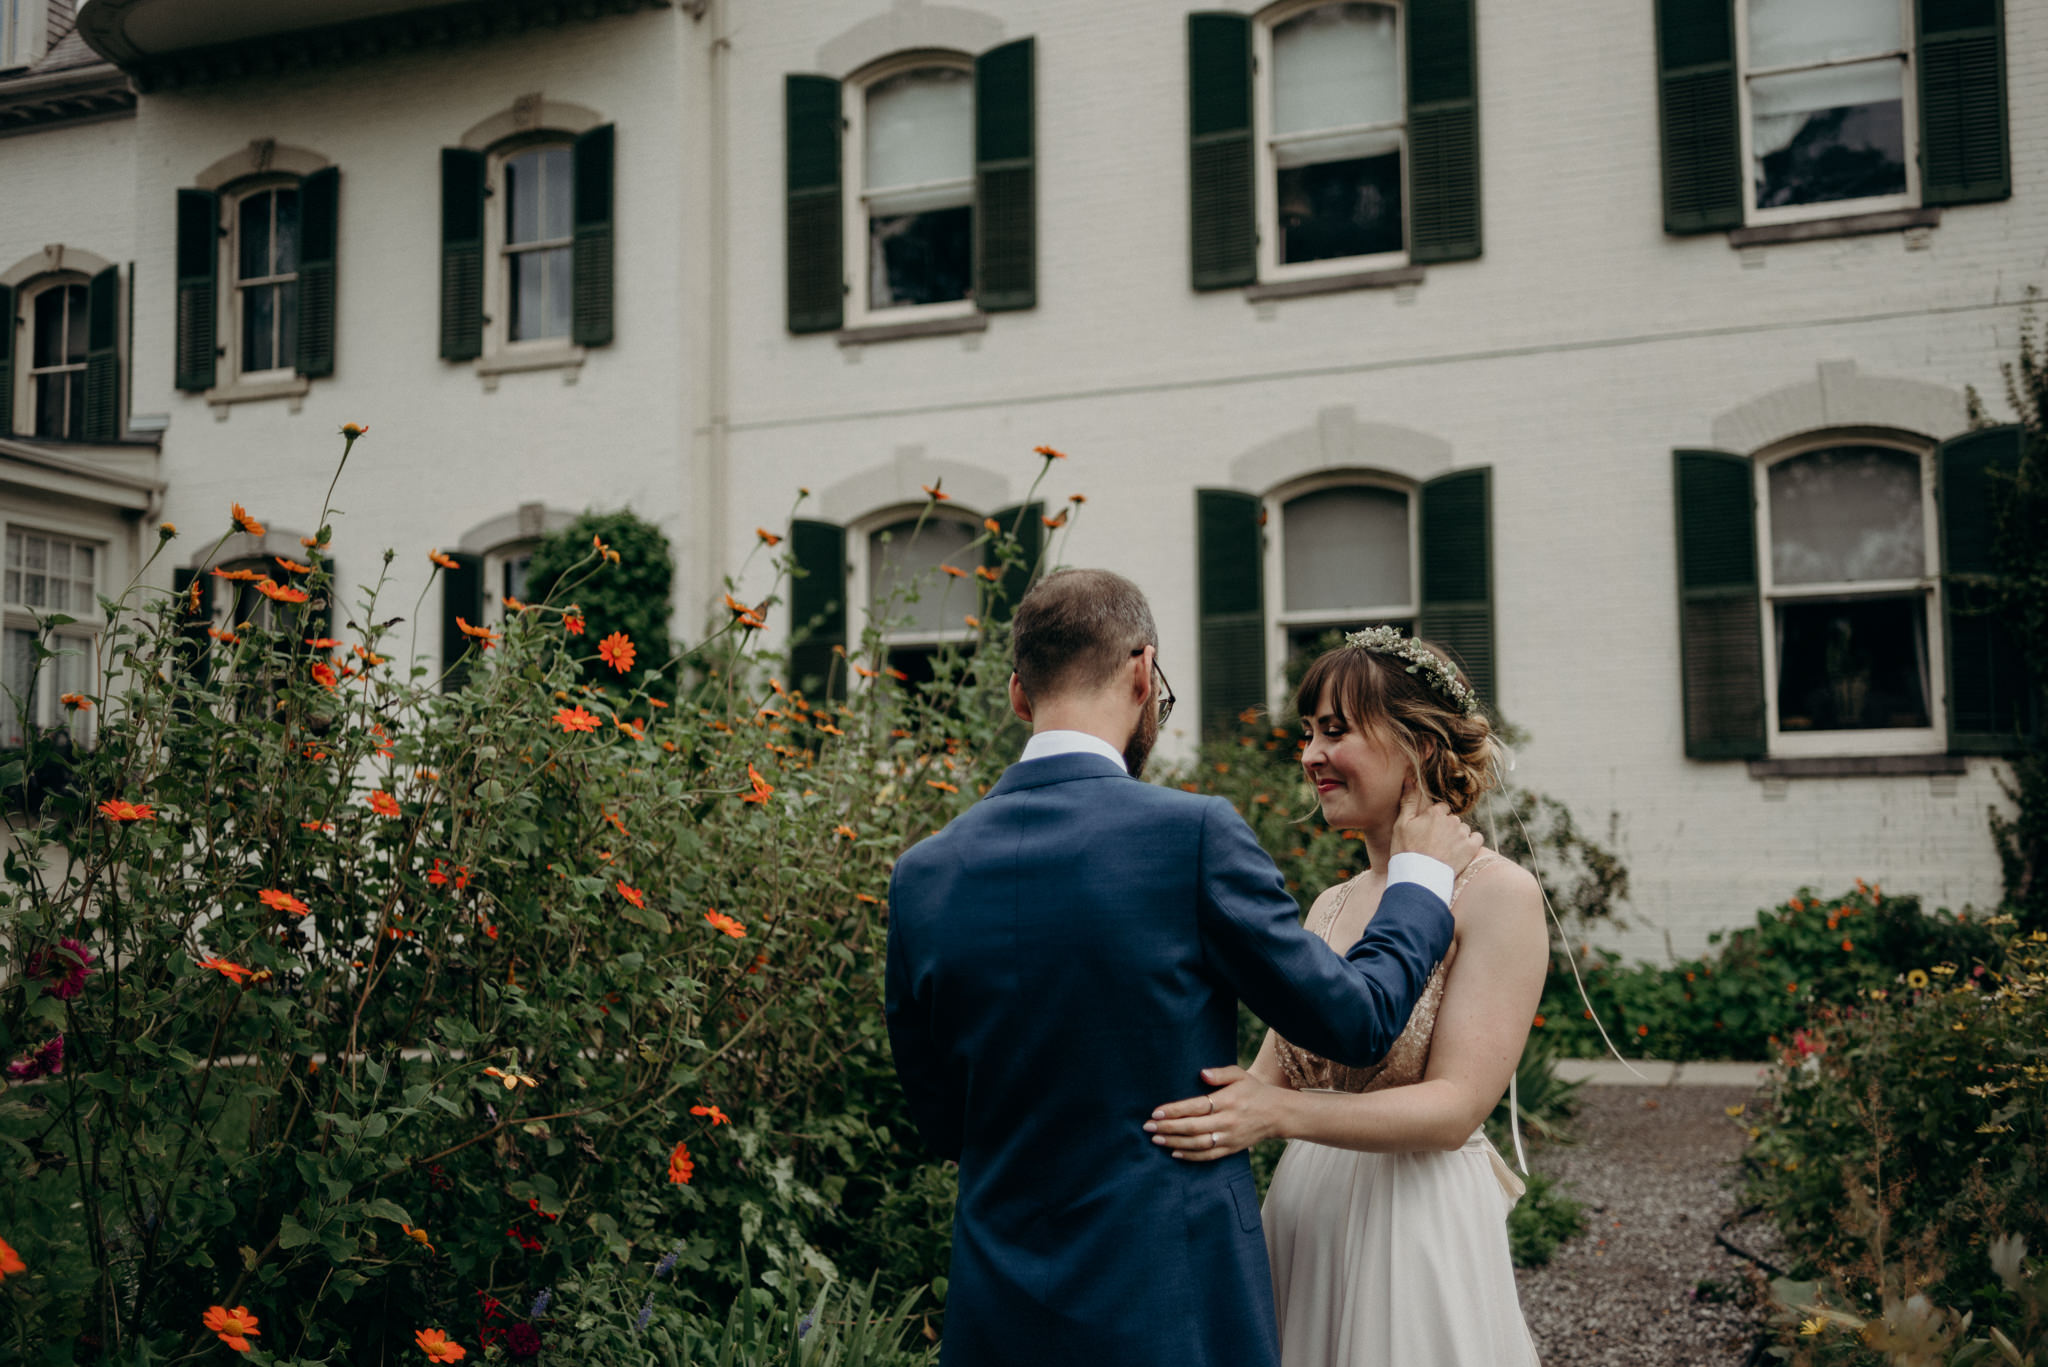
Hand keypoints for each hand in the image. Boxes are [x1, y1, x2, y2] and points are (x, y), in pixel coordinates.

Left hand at [1144, 1066, 1287, 1161]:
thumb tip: (1201, 1073)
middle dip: (1167, 1128)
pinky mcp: (1232, 1149)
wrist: (1277, 1114)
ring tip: (1156, 1140)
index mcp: (1227, 1101)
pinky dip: (1190, 1156)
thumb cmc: (1253, 1091)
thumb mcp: (1240, 1074)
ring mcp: (1229, 1137)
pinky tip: (1175, 1153)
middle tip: (1147, 1128)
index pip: (1195, 1107)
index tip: (1155, 1113)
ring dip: (1174, 1143)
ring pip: (1198, 1144)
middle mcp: (1227, 1121)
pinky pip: (1208, 1156)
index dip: (1174, 1111)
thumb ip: (1220, 1073)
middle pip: (1192, 1127)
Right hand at [1390, 779, 1484, 876]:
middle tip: (1434, 844)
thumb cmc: (1406, 851)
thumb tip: (1410, 778)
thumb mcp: (1401, 824)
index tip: (1428, 831)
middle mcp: (1452, 820)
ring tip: (1445, 851)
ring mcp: (1463, 834)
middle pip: (1452, 819)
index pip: (1441, 809)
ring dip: (1457, 836)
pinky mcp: (1471, 848)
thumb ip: (1408, 801)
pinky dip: (1471, 843)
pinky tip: (1459, 851)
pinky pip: (1477, 838)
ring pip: (1463, 829)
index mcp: (1435, 813)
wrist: (1419, 878)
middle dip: (1446, 828)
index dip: (1434, 820)